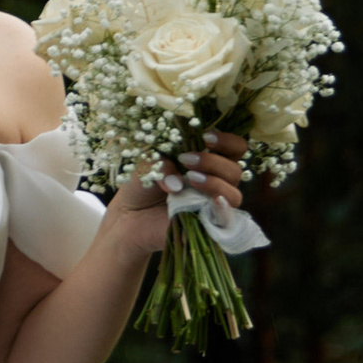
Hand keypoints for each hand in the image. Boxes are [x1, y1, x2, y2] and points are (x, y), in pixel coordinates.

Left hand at [104, 124, 248, 259]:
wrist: (127, 216)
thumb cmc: (141, 185)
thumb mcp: (148, 164)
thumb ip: (163, 164)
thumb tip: (176, 184)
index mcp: (206, 161)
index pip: (235, 148)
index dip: (227, 141)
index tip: (206, 137)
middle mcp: (215, 182)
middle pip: (235, 170)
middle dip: (213, 162)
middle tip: (186, 160)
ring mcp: (213, 205)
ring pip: (234, 194)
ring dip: (215, 183)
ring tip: (190, 179)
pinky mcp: (209, 226)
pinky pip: (227, 219)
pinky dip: (222, 208)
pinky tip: (210, 201)